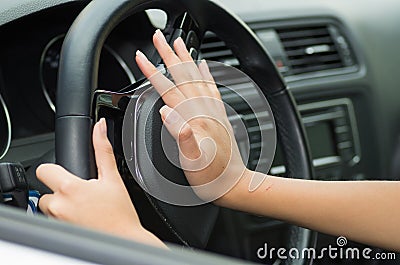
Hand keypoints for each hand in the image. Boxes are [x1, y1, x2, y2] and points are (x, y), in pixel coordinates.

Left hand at [37, 119, 165, 247]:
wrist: (123, 238)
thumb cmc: (120, 213)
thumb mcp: (112, 178)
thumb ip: (102, 149)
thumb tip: (99, 127)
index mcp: (70, 188)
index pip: (44, 169)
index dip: (56, 169)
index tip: (68, 175)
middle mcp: (58, 205)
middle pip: (46, 189)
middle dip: (60, 190)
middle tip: (81, 195)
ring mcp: (56, 220)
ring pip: (49, 206)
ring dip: (62, 205)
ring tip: (84, 207)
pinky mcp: (58, 231)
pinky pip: (53, 220)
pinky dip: (63, 218)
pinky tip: (82, 218)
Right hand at [135, 30, 248, 202]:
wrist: (235, 183)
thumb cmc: (212, 176)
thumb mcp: (192, 161)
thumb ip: (180, 135)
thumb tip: (166, 112)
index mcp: (195, 121)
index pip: (170, 90)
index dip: (153, 73)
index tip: (142, 58)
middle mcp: (205, 112)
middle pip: (184, 77)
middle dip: (169, 55)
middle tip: (159, 37)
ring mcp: (213, 112)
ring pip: (197, 77)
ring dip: (186, 59)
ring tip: (178, 43)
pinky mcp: (219, 115)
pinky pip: (212, 88)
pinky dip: (206, 73)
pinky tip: (204, 65)